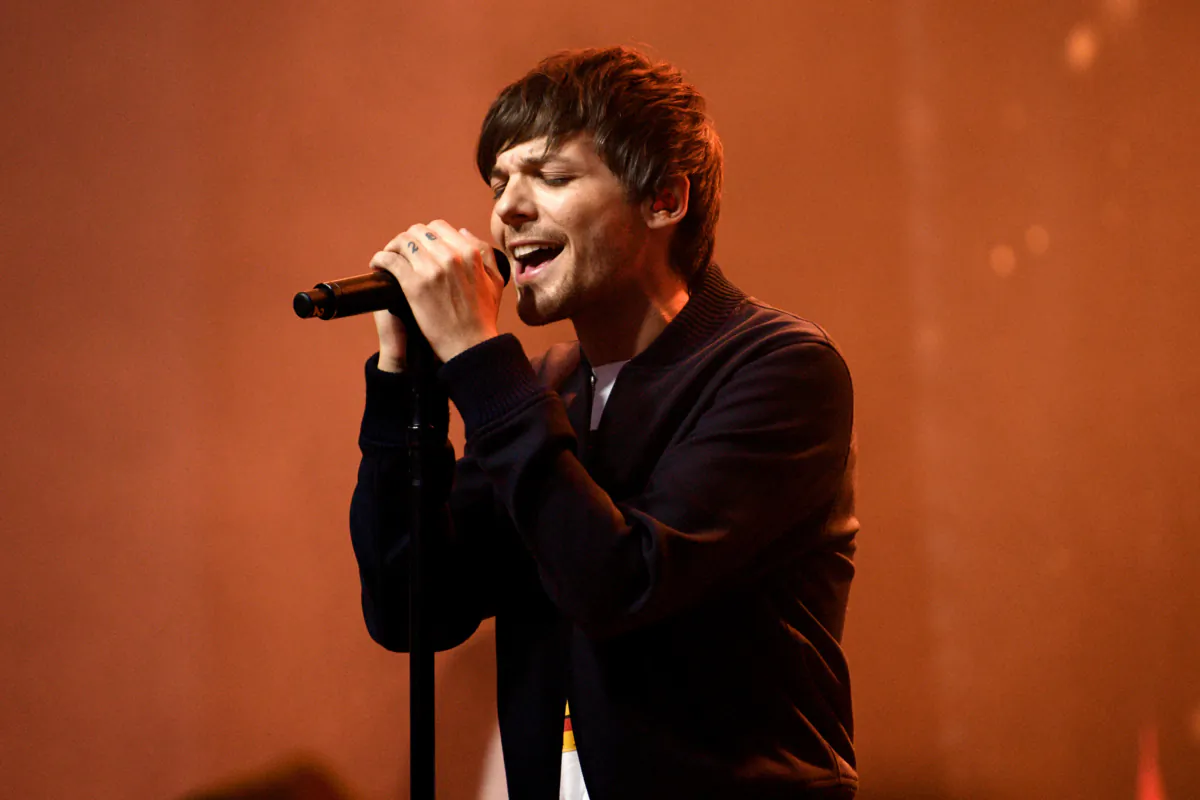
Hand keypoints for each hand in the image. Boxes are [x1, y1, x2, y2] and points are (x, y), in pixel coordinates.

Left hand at [369, 220, 504, 363]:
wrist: (471, 346)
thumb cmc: (482, 318)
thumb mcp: (495, 281)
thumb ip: (484, 253)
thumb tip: (462, 231)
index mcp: (470, 252)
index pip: (439, 227)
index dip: (425, 235)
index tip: (418, 247)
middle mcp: (451, 256)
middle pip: (418, 232)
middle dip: (407, 239)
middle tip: (400, 253)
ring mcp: (432, 269)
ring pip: (402, 242)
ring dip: (391, 247)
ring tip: (387, 259)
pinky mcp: (414, 285)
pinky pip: (390, 260)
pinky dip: (380, 259)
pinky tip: (377, 265)